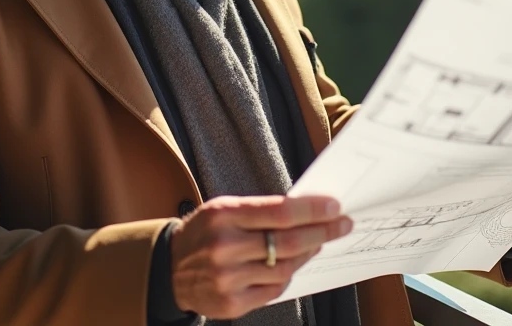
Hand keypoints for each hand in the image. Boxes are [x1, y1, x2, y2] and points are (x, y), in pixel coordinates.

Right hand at [170, 194, 352, 318]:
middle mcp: (225, 247)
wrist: (169, 269)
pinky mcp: (232, 304)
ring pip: (285, 268)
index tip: (335, 207)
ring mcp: (228, 279)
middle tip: (342, 225)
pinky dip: (288, 276)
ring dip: (308, 255)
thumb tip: (308, 211)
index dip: (312, 210)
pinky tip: (294, 264)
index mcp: (224, 216)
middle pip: (287, 242)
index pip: (280, 212)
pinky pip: (274, 290)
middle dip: (322, 233)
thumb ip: (261, 210)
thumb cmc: (205, 232)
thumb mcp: (225, 209)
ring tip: (318, 243)